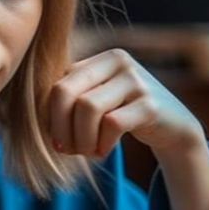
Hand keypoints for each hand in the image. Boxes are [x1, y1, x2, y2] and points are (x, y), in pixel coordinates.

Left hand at [47, 48, 204, 158]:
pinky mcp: (151, 104)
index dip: (50, 117)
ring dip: (81, 139)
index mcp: (100, 58)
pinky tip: (104, 150)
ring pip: (87, 108)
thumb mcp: (98, 99)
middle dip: (60, 127)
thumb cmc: (125, 115)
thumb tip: (35, 115)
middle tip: (66, 149)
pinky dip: (102, 143)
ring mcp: (137, 80)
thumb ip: (72, 99)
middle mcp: (118, 61)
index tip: (57, 139)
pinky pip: (112, 124)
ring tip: (88, 151)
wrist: (174, 127)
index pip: (57, 84)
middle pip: (65, 92)